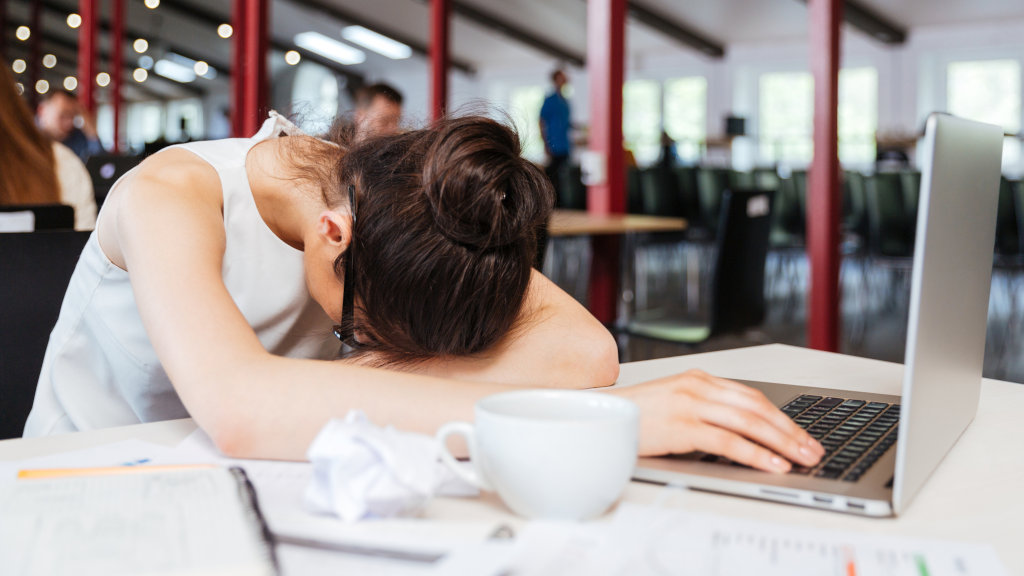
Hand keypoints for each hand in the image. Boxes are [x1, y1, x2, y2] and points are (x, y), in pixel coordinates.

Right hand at [609, 370, 823, 472]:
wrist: (598, 416)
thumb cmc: (633, 416)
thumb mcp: (672, 403)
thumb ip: (703, 409)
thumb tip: (739, 432)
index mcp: (697, 379)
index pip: (751, 396)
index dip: (780, 416)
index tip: (800, 434)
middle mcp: (697, 387)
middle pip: (756, 407)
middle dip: (789, 430)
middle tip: (811, 448)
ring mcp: (690, 405)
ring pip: (749, 422)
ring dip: (781, 442)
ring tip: (800, 458)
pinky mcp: (682, 426)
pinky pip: (728, 440)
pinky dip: (755, 453)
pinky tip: (771, 464)